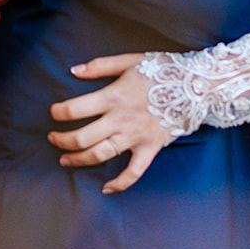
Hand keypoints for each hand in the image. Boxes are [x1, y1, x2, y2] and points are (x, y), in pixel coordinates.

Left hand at [48, 53, 171, 194]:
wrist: (196, 85)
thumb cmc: (161, 69)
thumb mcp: (129, 60)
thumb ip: (99, 66)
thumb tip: (73, 71)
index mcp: (113, 96)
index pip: (75, 109)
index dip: (59, 113)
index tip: (53, 114)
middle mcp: (121, 119)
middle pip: (83, 137)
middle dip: (62, 141)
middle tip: (53, 139)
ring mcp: (136, 136)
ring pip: (101, 154)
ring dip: (79, 160)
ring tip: (65, 160)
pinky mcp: (151, 148)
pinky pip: (134, 172)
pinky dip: (120, 184)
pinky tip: (106, 188)